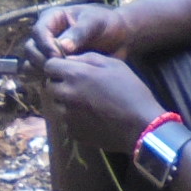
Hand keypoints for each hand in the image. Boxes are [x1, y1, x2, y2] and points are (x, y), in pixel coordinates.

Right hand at [24, 4, 133, 76]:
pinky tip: (61, 83)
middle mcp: (46, 34)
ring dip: (41, 71)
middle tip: (56, 70)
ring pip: (32, 63)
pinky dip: (47, 79)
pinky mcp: (55, 66)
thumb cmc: (106, 23)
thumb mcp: (95, 22)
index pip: (38, 32)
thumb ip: (79, 32)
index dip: (45, 45)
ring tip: (57, 78)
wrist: (119, 37)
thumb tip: (62, 47)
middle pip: (30, 49)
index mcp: (52, 18)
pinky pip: (42, 74)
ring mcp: (49, 51)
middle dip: (41, 60)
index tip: (58, 56)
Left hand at [39, 51, 167, 154]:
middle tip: (79, 86)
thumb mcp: (114, 64)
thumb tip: (70, 59)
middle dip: (61, 83)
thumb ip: (87, 58)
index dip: (58, 66)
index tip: (69, 69)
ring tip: (87, 103)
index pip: (49, 66)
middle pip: (51, 86)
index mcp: (75, 75)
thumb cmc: (130, 91)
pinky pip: (66, 121)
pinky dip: (73, 118)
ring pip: (57, 104)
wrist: (141, 126)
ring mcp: (67, 116)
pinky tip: (91, 117)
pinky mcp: (73, 132)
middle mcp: (66, 94)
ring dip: (66, 101)